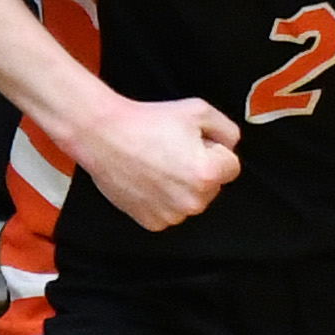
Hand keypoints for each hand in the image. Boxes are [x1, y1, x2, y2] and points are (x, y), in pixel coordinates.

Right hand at [78, 88, 240, 230]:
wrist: (103, 135)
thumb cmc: (147, 122)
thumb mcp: (199, 111)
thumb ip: (228, 130)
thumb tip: (231, 146)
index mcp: (208, 175)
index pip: (231, 166)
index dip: (214, 150)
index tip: (192, 143)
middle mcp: (193, 201)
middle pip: (213, 186)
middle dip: (200, 170)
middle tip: (173, 152)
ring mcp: (172, 215)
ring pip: (192, 200)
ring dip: (182, 186)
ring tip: (158, 164)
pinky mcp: (153, 222)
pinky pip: (171, 212)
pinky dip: (163, 199)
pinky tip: (149, 179)